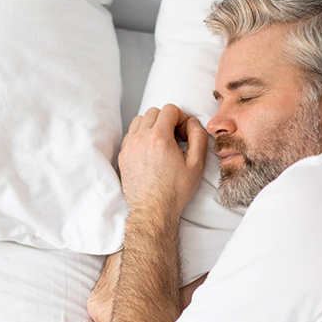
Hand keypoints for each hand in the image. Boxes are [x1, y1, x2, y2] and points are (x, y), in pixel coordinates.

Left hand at [119, 105, 207, 219]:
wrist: (152, 211)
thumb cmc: (174, 191)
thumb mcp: (197, 164)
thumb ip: (198, 137)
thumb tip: (193, 123)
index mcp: (159, 137)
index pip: (169, 109)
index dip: (181, 118)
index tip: (184, 134)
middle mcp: (140, 138)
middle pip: (153, 112)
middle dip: (167, 120)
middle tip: (175, 138)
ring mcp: (129, 146)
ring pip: (139, 121)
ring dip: (152, 126)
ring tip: (162, 143)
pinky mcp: (123, 156)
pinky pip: (131, 135)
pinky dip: (141, 136)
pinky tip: (151, 151)